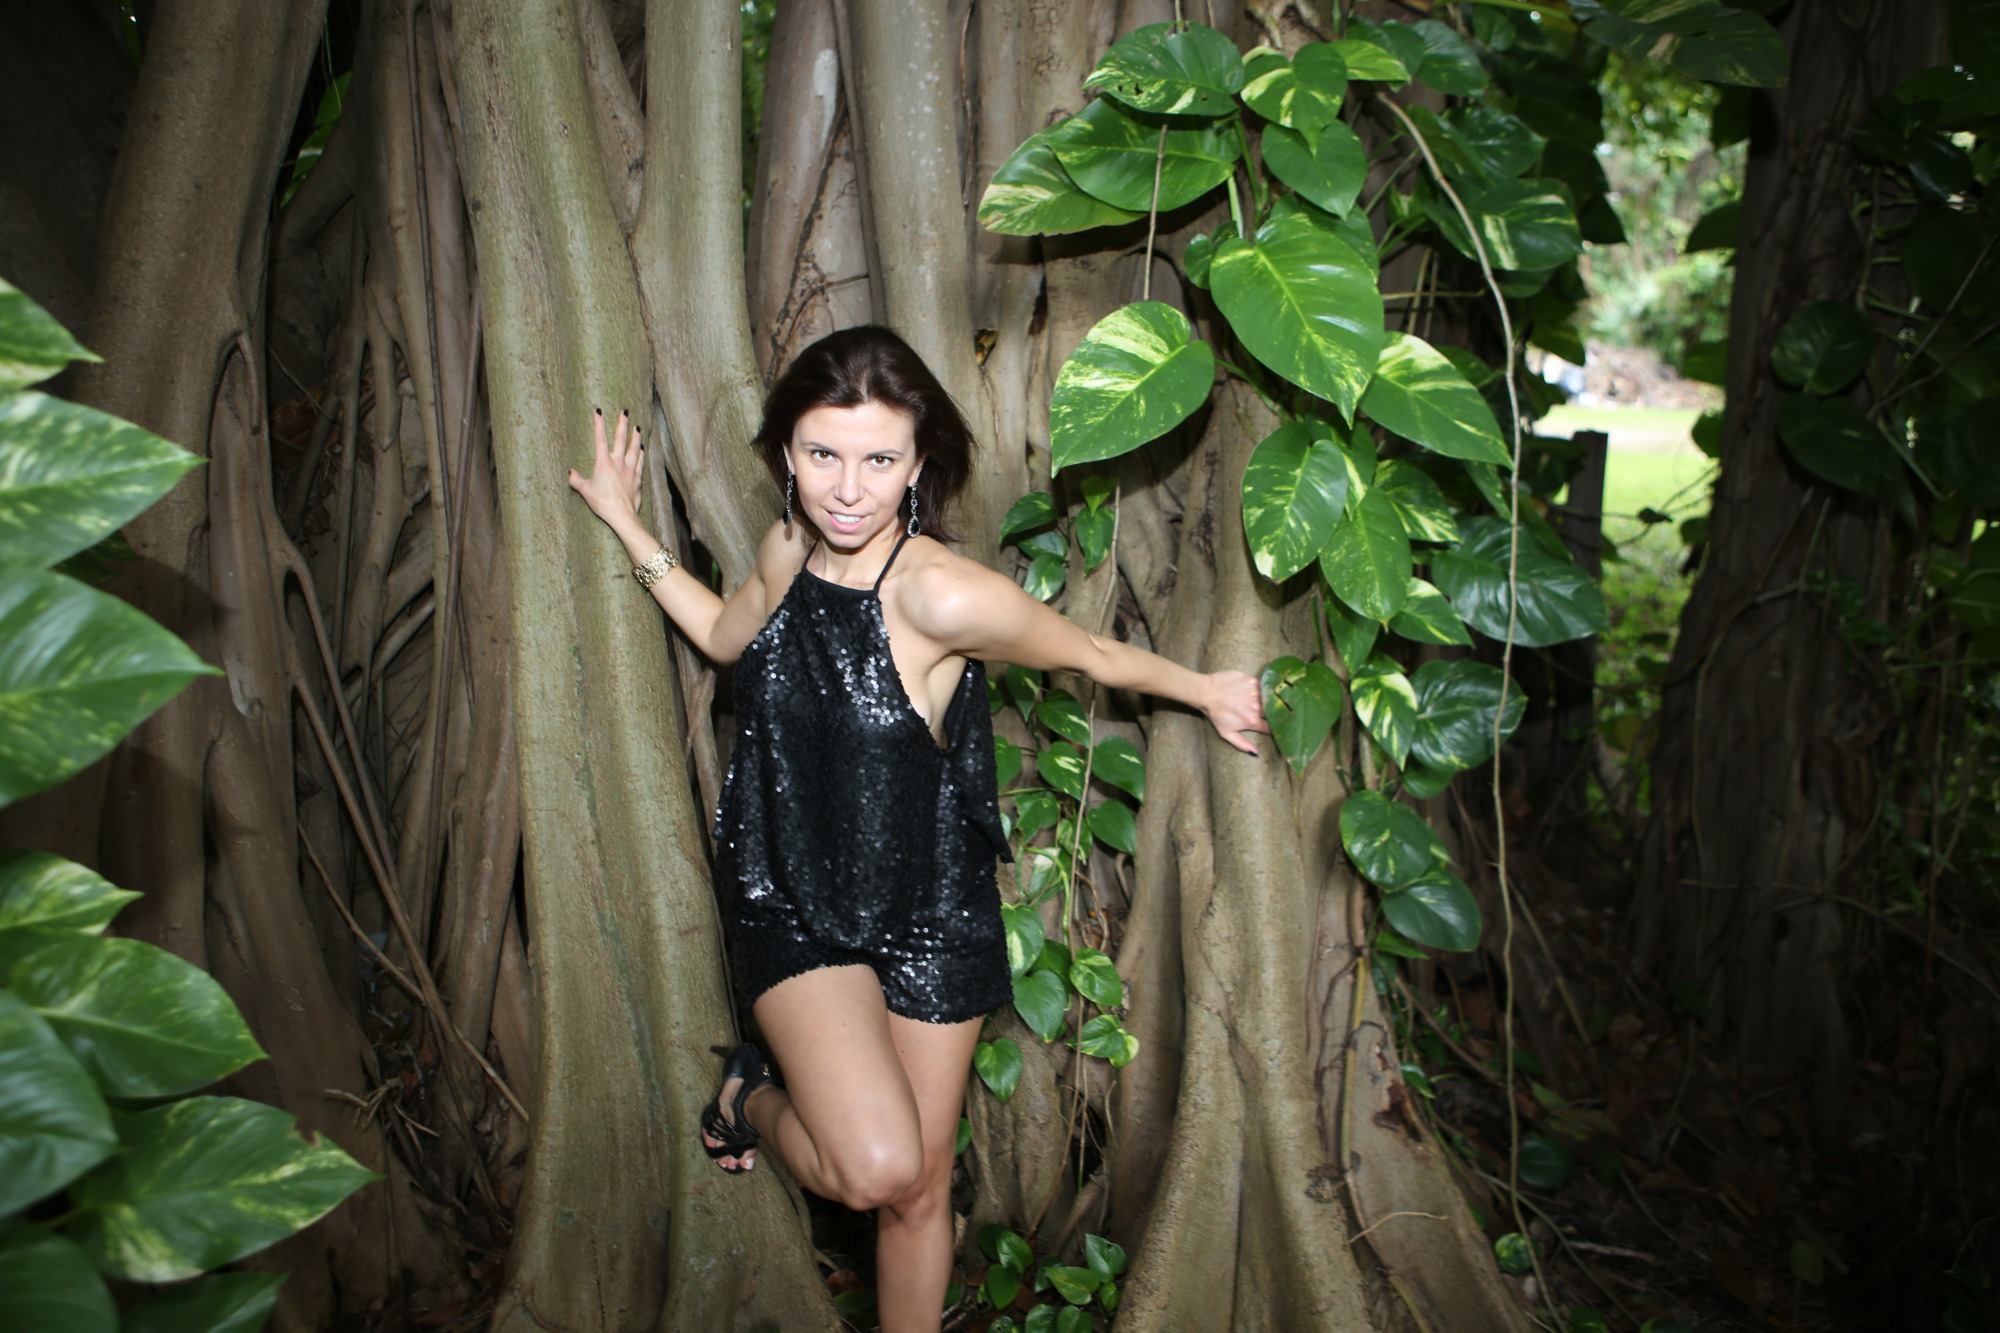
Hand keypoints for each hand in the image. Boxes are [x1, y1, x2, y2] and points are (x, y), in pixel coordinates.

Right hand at [567, 408, 643, 527]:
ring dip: (636, 437)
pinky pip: (640, 463)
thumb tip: (570, 473)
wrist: (622, 515)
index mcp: (603, 463)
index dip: (598, 424)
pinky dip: (641, 455)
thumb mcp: (585, 491)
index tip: (598, 411)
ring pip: (634, 449)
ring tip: (638, 427)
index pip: (600, 439)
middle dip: (622, 424)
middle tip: (625, 412)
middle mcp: (618, 463)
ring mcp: (629, 470)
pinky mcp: (637, 479)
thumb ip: (576, 480)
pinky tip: (642, 449)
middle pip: (621, 439)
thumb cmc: (602, 503)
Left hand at [1202, 670, 1268, 755]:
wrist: (1206, 692)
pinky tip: (1251, 690)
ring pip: (1268, 698)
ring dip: (1265, 700)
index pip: (1270, 727)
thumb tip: (1256, 753)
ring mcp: (1256, 692)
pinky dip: (1260, 688)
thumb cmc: (1215, 714)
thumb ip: (1242, 744)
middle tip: (1261, 712)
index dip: (1272, 727)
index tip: (1271, 727)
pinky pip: (1262, 686)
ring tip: (1255, 700)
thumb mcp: (1226, 733)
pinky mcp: (1252, 680)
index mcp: (1253, 721)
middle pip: (1271, 712)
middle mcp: (1257, 707)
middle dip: (1269, 713)